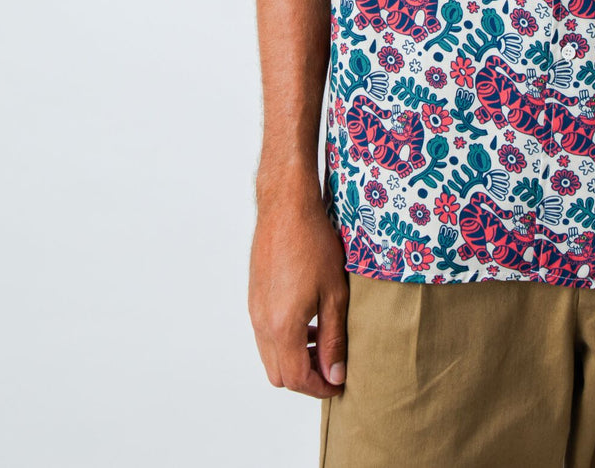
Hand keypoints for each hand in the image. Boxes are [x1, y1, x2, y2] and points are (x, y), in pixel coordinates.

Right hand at [248, 176, 349, 397]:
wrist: (286, 207)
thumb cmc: (313, 244)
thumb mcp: (334, 294)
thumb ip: (333, 338)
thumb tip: (335, 374)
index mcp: (282, 327)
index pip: (298, 378)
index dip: (321, 387)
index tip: (340, 383)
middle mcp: (261, 323)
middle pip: (278, 375)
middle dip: (306, 378)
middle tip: (332, 366)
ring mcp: (254, 309)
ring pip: (270, 355)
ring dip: (294, 359)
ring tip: (322, 342)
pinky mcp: (253, 296)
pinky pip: (265, 334)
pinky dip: (284, 340)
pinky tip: (307, 319)